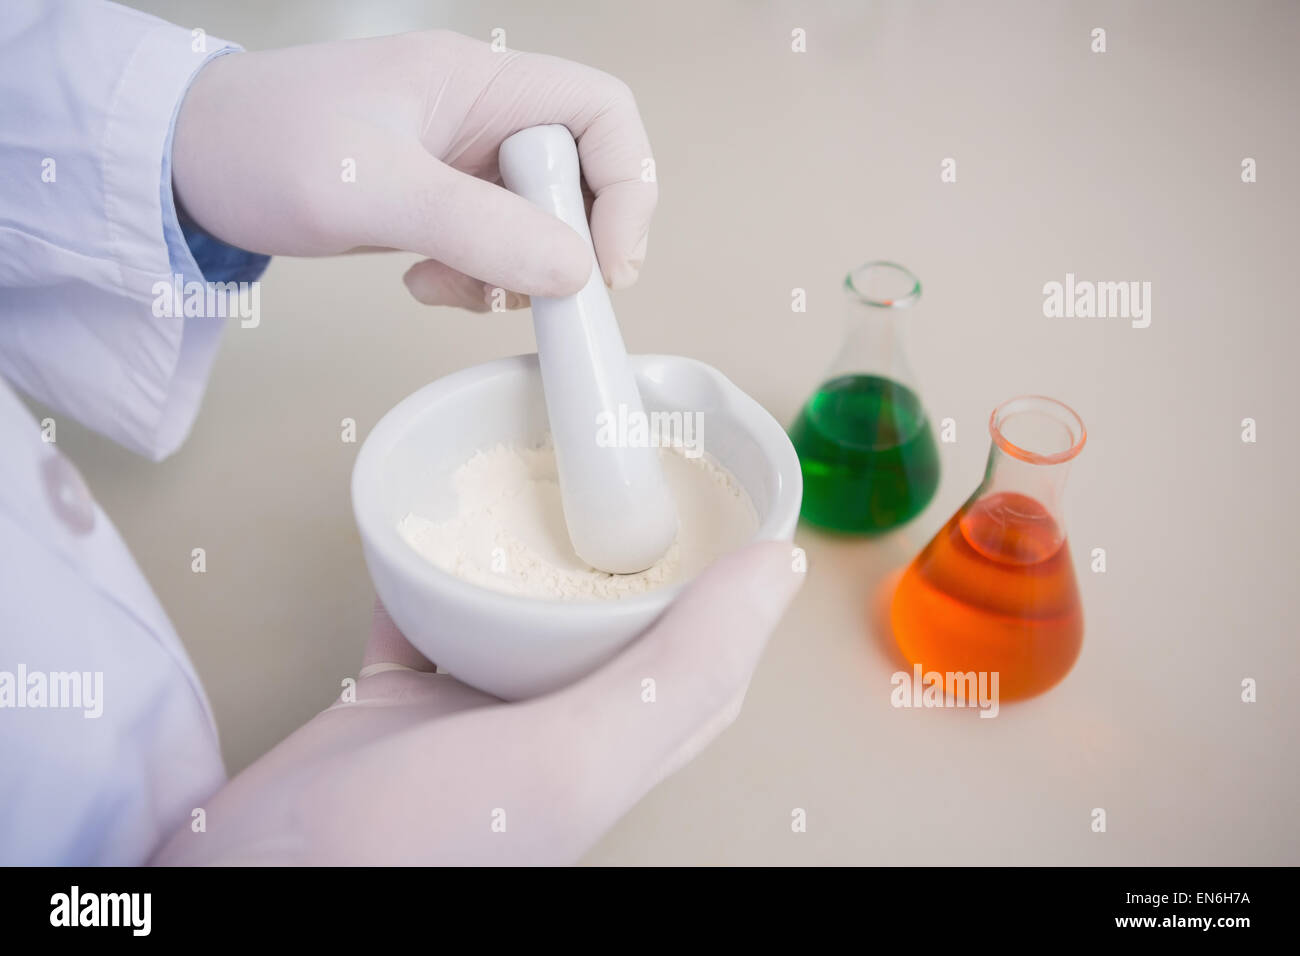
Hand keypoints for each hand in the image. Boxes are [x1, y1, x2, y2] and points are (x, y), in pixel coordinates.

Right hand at [151, 542, 802, 864]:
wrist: (253, 881)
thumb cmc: (416, 846)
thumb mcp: (574, 756)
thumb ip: (680, 672)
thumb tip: (781, 574)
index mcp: (612, 757)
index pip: (705, 671)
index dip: (735, 596)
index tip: (745, 509)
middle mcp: (551, 740)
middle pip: (617, 633)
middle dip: (640, 559)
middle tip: (648, 475)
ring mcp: (471, 723)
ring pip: (524, 620)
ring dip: (539, 559)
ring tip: (553, 488)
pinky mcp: (396, 709)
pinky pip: (428, 620)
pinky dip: (434, 573)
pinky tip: (436, 530)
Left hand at [171, 30, 656, 307]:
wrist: (182, 164)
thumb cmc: (260, 148)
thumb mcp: (369, 188)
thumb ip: (478, 228)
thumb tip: (577, 272)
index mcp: (480, 84)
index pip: (602, 114)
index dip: (627, 187)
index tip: (607, 265)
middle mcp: (481, 118)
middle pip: (580, 177)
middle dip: (565, 244)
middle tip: (530, 291)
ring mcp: (459, 161)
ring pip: (540, 222)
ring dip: (515, 272)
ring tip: (450, 287)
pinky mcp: (437, 201)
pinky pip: (493, 246)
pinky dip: (476, 280)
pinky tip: (422, 283)